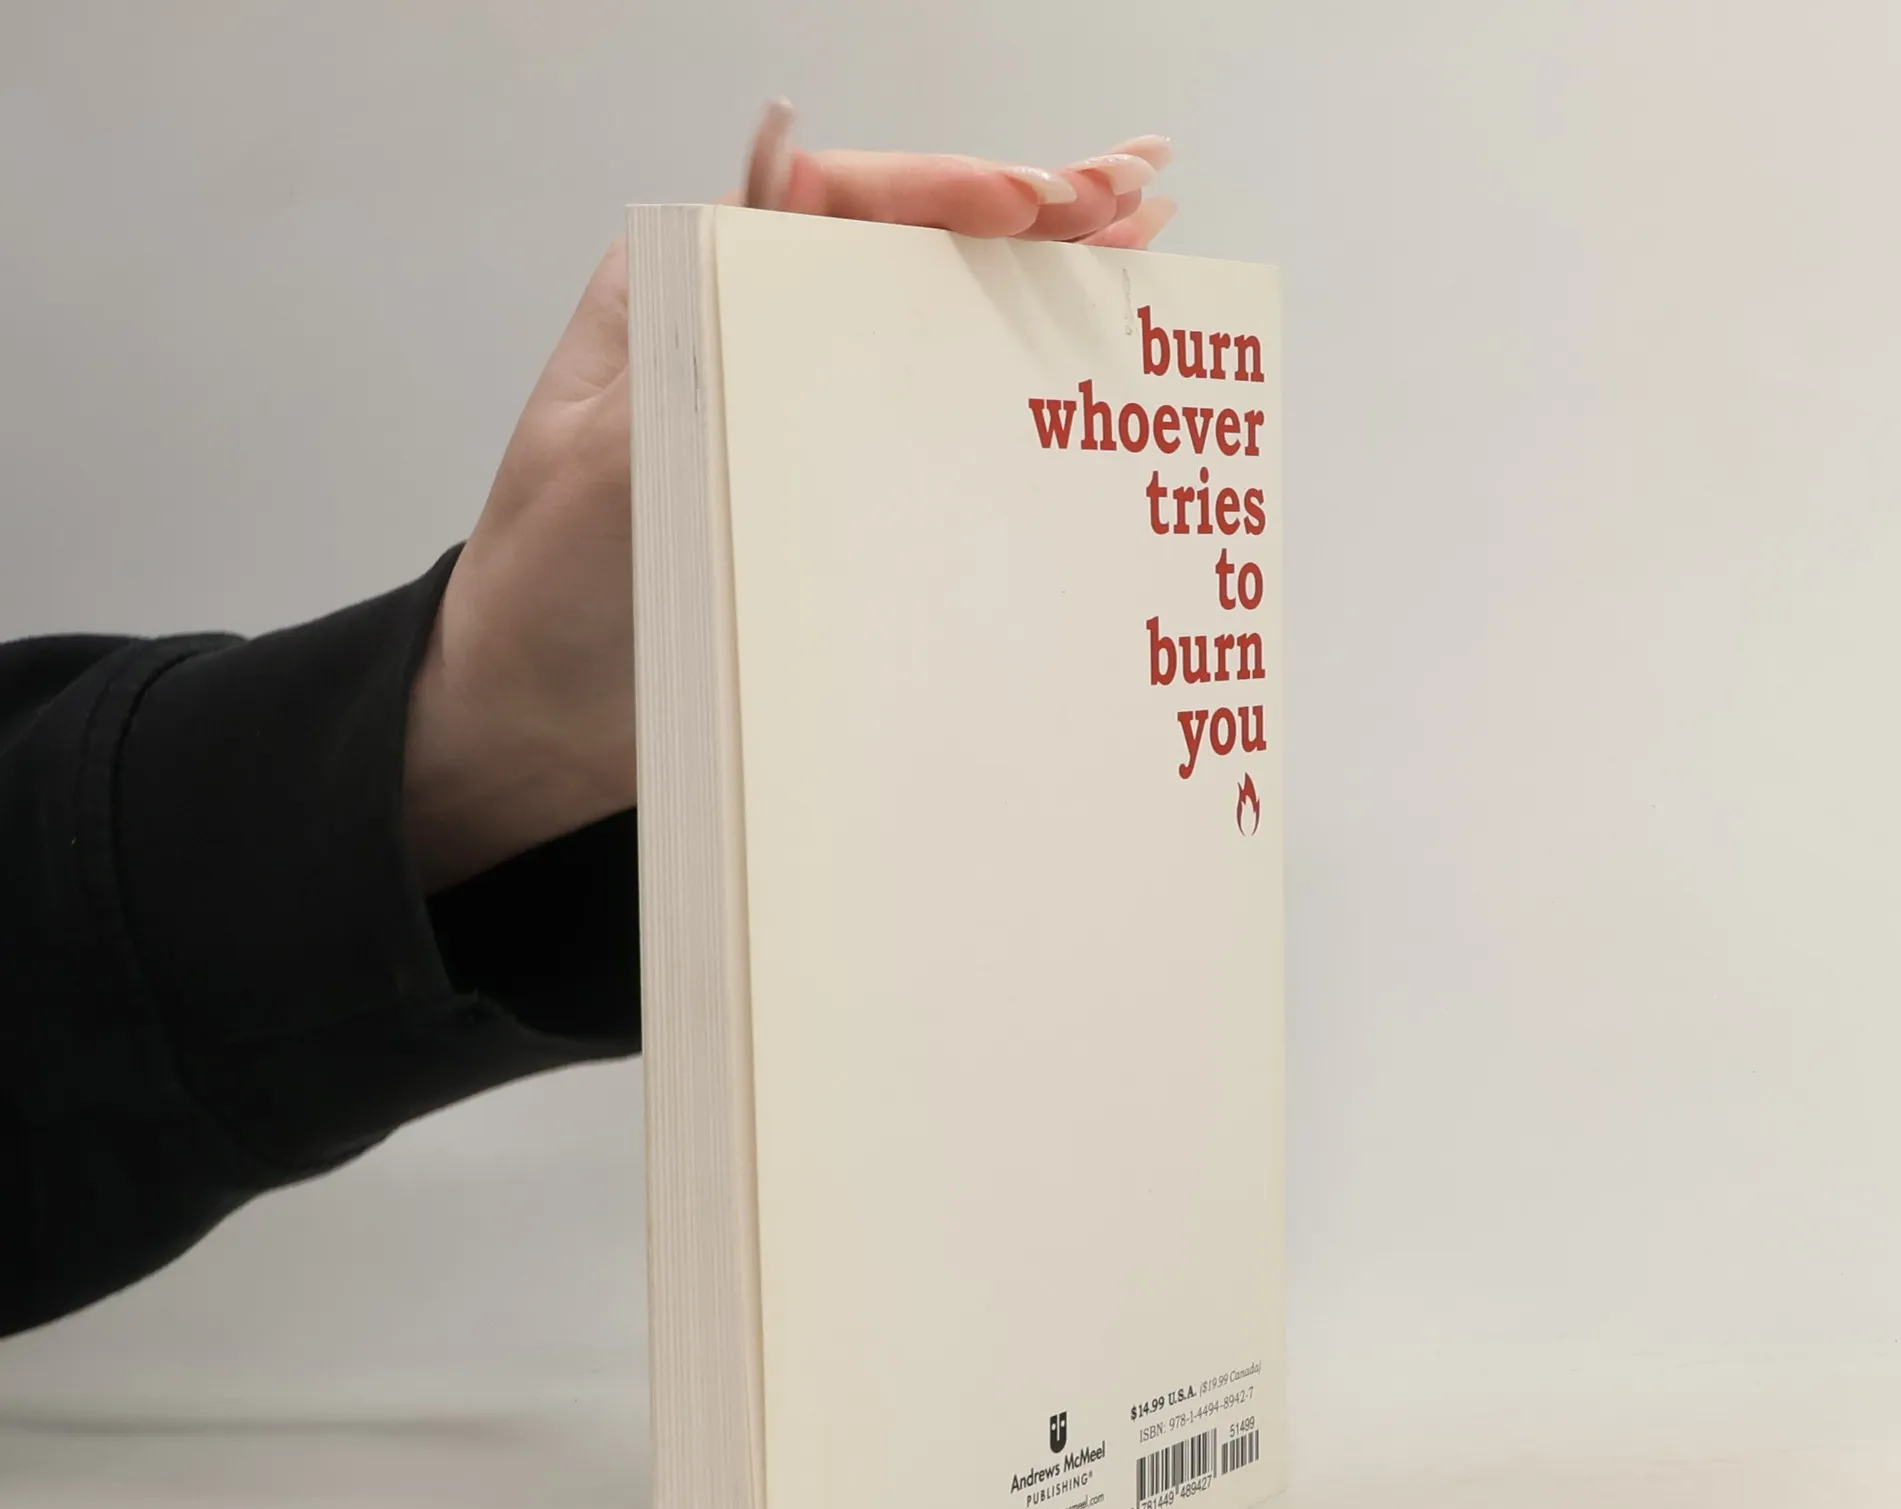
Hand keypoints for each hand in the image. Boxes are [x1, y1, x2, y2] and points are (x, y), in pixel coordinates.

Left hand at [403, 111, 1176, 891]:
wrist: (538, 721)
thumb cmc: (544, 589)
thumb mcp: (607, 457)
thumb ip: (698, 331)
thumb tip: (781, 172)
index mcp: (692, 289)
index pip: (837, 202)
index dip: (948, 193)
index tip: (1040, 203)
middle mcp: (756, 335)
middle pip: (907, 247)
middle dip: (1026, 213)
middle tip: (1133, 196)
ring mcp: (801, 413)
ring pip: (933, 323)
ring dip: (1036, 283)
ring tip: (1140, 243)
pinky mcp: (831, 492)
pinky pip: (933, 422)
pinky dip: (1011, 391)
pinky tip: (1083, 365)